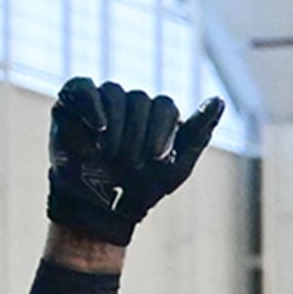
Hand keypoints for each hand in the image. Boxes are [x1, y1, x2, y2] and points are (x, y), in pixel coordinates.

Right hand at [48, 79, 222, 246]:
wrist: (100, 207)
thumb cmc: (142, 188)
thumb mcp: (178, 166)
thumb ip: (199, 132)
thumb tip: (219, 99)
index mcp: (156, 116)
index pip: (164, 105)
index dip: (161, 130)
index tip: (157, 158)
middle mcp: (130, 104)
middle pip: (140, 99)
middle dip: (137, 135)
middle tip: (130, 163)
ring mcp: (101, 101)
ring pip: (114, 92)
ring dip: (117, 127)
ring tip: (110, 154)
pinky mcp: (73, 102)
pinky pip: (83, 86)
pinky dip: (93, 105)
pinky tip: (99, 128)